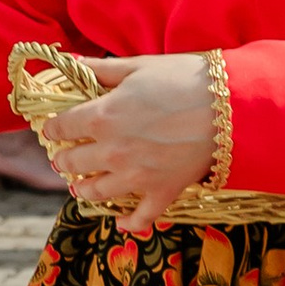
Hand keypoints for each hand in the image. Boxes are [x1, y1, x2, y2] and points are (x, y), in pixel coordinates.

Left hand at [38, 54, 219, 230]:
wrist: (231, 106)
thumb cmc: (184, 79)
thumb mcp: (138, 66)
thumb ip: (101, 69)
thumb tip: (71, 62)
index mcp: (102, 117)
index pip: (61, 128)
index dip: (53, 128)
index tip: (53, 129)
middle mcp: (112, 151)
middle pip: (71, 162)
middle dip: (64, 158)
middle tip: (65, 156)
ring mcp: (136, 176)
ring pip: (94, 192)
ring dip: (83, 187)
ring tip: (80, 184)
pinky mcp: (162, 192)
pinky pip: (139, 219)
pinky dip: (128, 223)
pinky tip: (120, 221)